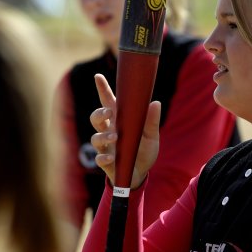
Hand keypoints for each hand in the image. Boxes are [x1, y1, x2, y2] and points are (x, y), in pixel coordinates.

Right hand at [90, 74, 160, 188]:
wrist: (140, 174)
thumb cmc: (143, 151)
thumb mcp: (151, 136)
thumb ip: (151, 121)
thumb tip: (155, 103)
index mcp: (120, 121)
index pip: (108, 103)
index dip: (103, 89)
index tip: (98, 76)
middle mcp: (110, 131)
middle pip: (96, 117)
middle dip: (99, 113)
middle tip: (109, 112)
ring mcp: (106, 146)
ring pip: (96, 137)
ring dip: (103, 136)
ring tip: (115, 137)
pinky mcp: (106, 162)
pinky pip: (100, 158)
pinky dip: (104, 157)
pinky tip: (111, 158)